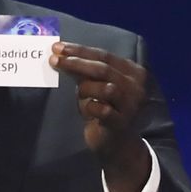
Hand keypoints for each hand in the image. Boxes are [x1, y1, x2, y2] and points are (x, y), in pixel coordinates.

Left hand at [50, 41, 152, 191]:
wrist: (115, 144)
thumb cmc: (103, 110)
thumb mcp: (92, 86)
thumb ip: (81, 71)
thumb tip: (59, 53)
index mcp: (132, 72)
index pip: (104, 55)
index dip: (80, 51)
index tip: (57, 47)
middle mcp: (136, 86)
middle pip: (104, 69)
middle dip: (76, 62)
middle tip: (54, 59)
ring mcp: (132, 105)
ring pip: (105, 87)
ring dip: (85, 88)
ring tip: (81, 95)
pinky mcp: (122, 123)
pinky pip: (103, 110)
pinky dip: (91, 107)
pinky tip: (87, 109)